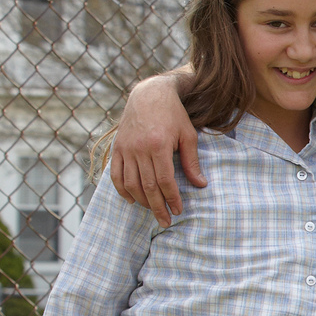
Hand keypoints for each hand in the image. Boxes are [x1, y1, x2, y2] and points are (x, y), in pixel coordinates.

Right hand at [110, 73, 204, 226]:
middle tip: (166, 221)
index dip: (171, 198)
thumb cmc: (173, 115)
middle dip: (157, 207)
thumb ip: (191, 161)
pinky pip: (115, 175)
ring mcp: (125, 149)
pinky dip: (121, 190)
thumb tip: (200, 184)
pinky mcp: (116, 148)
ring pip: (130, 184)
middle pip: (147, 187)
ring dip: (141, 201)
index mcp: (159, 145)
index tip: (178, 210)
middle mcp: (139, 149)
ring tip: (153, 210)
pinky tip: (131, 200)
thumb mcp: (188, 135)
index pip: (165, 181)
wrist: (149, 94)